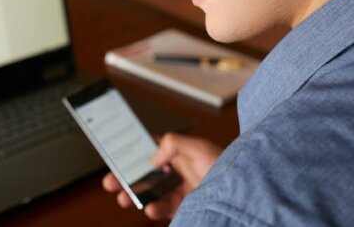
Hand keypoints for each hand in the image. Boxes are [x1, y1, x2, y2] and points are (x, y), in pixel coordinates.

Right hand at [101, 133, 222, 219]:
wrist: (244, 194)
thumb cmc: (229, 166)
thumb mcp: (200, 147)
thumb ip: (174, 143)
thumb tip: (153, 156)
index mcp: (179, 151)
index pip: (150, 149)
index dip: (132, 151)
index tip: (115, 156)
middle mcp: (177, 170)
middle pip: (145, 173)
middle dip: (126, 177)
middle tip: (110, 182)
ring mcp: (180, 189)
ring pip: (150, 192)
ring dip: (134, 195)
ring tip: (123, 198)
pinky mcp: (184, 206)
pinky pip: (163, 208)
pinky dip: (154, 209)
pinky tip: (150, 208)